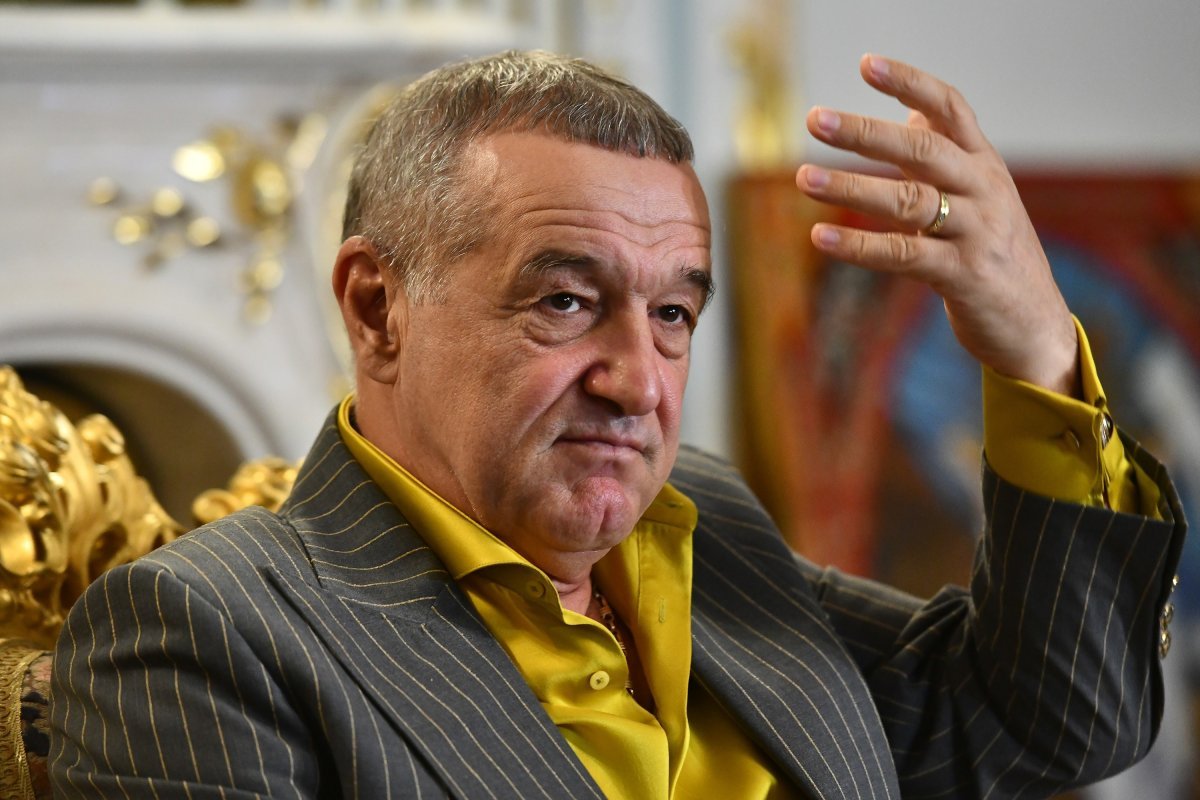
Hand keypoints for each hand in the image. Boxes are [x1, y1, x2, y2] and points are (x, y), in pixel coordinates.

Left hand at [796, 54, 1079, 397]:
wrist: (1034, 323)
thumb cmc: (995, 254)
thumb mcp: (980, 196)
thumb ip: (946, 154)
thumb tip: (909, 109)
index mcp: (984, 164)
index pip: (950, 107)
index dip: (909, 81)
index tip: (866, 64)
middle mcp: (984, 190)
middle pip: (922, 149)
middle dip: (865, 131)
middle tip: (814, 118)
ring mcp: (976, 232)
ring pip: (908, 201)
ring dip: (850, 187)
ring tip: (803, 178)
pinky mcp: (963, 275)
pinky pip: (903, 255)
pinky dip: (859, 246)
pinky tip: (819, 236)